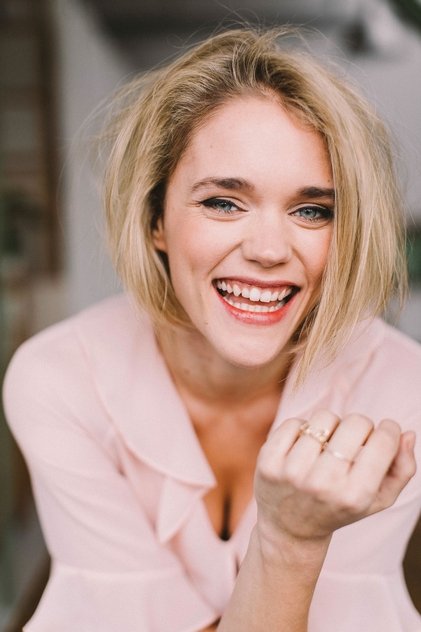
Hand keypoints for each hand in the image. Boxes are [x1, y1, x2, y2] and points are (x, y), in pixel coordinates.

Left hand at [254, 410, 415, 542]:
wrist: (289, 530)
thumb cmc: (339, 509)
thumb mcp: (376, 501)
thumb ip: (402, 470)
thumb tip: (407, 434)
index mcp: (354, 496)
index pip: (382, 441)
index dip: (388, 430)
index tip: (384, 431)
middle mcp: (322, 484)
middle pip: (355, 422)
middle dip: (360, 426)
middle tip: (354, 441)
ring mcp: (292, 472)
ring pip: (324, 417)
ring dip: (331, 426)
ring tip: (327, 445)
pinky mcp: (268, 461)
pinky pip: (295, 422)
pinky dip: (303, 428)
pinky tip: (303, 448)